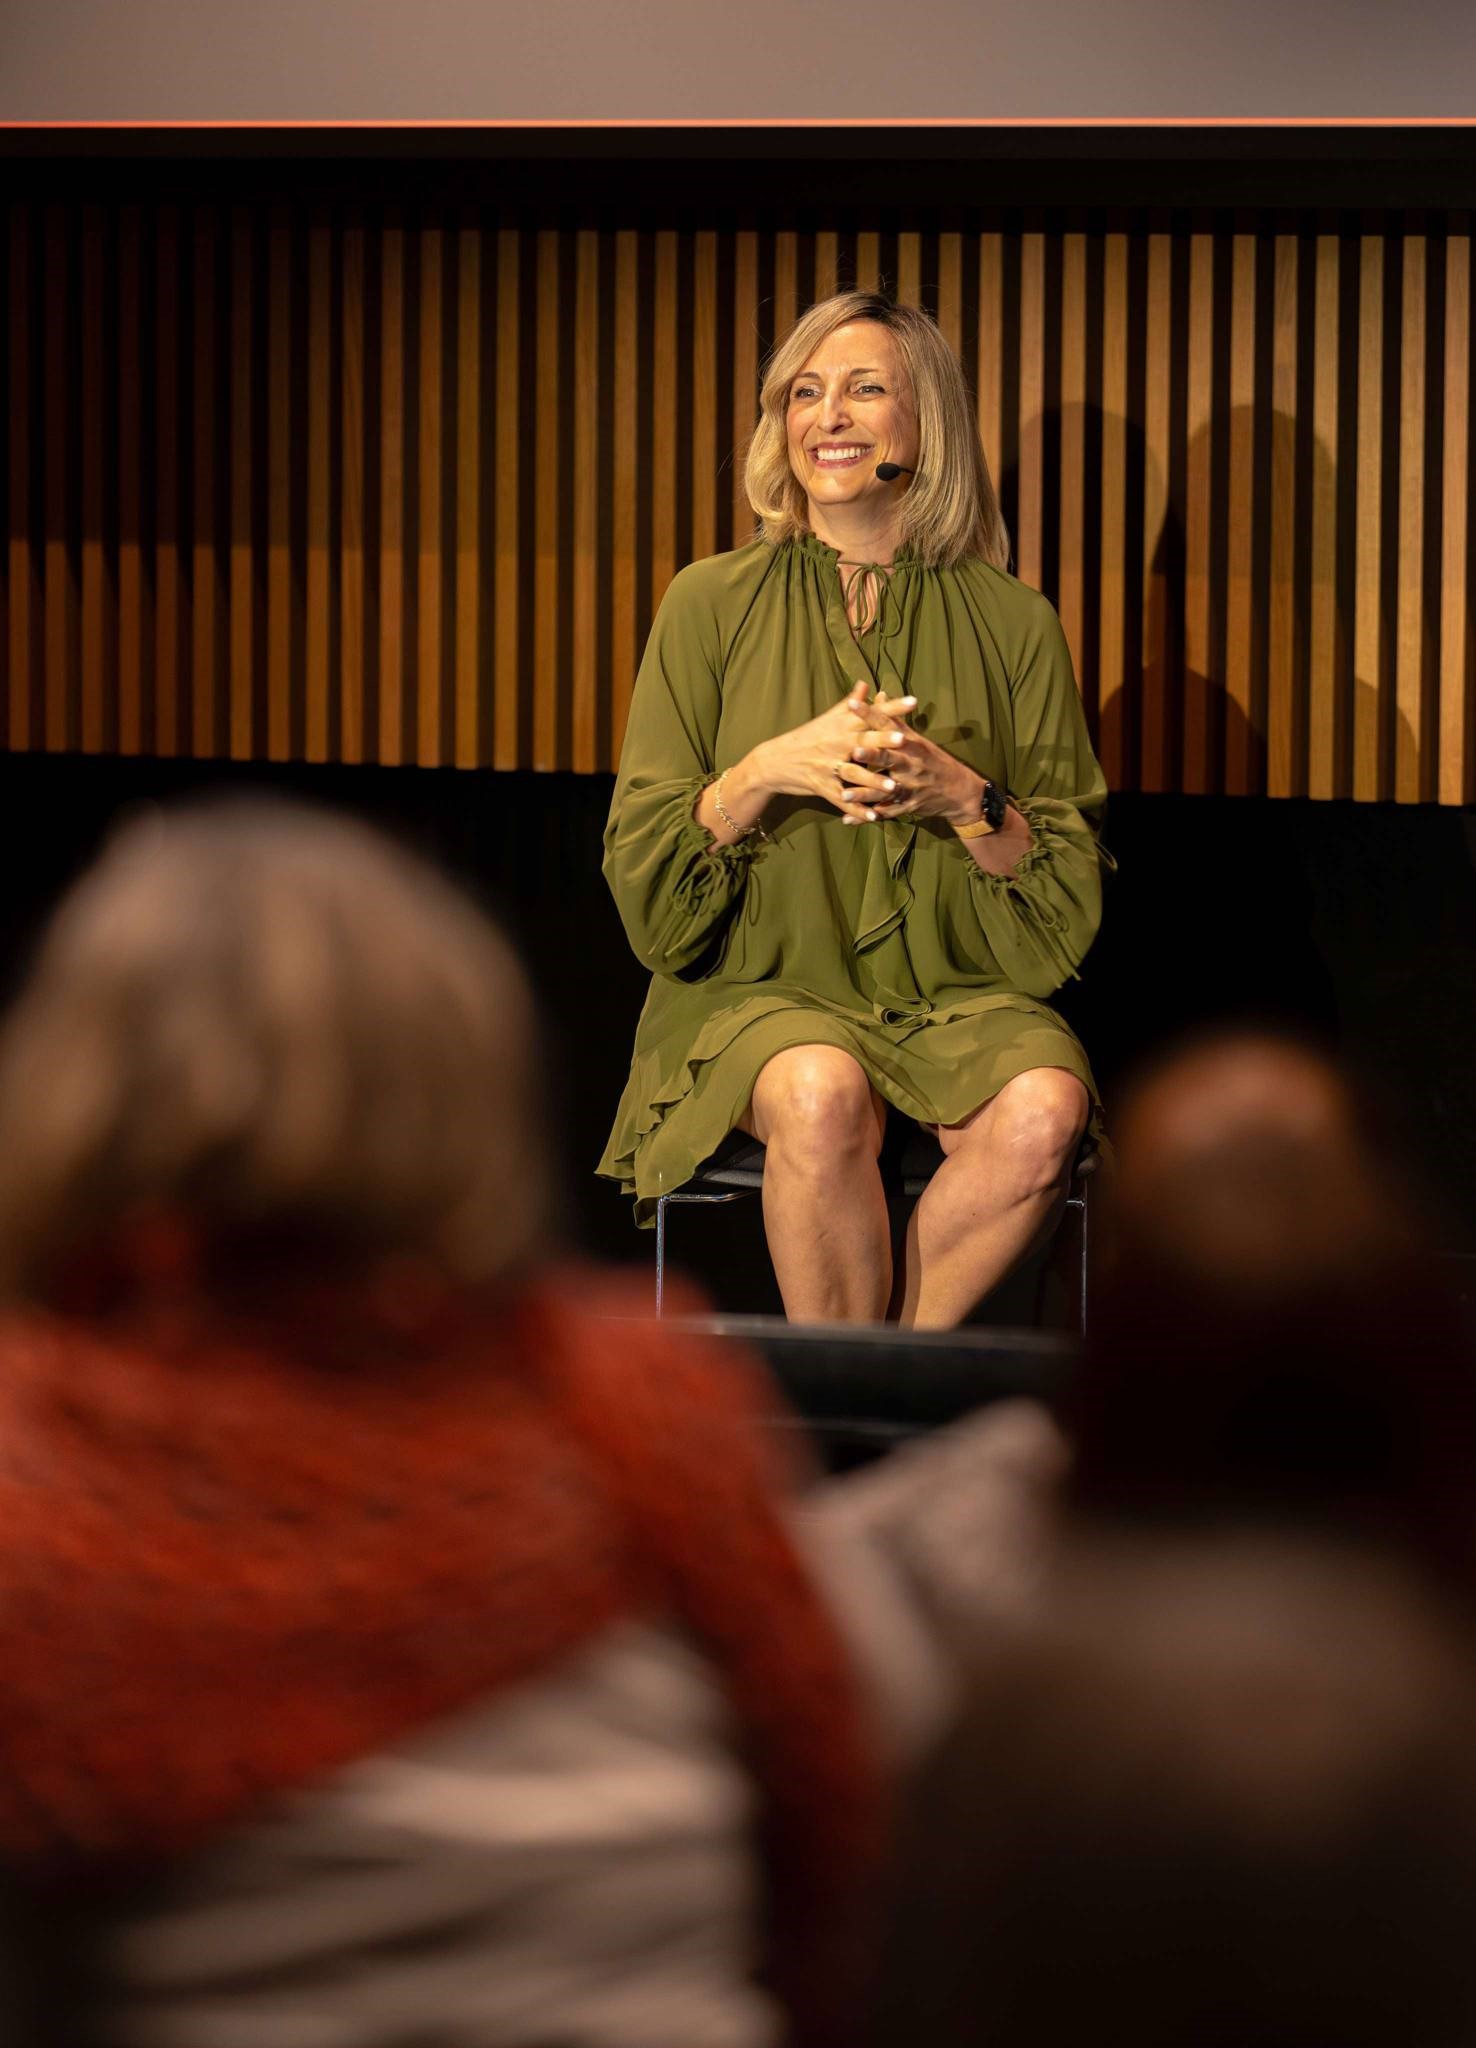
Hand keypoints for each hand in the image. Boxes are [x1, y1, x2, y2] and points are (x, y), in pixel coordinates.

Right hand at [753, 680, 917, 818]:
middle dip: (882, 741)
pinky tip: (874, 818)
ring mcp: (827, 766)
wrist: (774, 760)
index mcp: (842, 725)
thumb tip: (866, 683)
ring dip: (873, 781)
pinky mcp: (821, 786)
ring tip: (893, 786)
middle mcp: (836, 743)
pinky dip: (857, 810)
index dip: (892, 707)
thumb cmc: (806, 738)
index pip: (871, 713)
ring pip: (854, 774)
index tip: (913, 702)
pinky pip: (841, 800)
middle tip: (903, 740)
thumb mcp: (828, 719)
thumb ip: (851, 703)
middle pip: (863, 741)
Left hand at [845, 706, 982, 826]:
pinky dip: (866, 817)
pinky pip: (885, 813)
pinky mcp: (908, 806)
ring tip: (843, 795)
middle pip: (889, 758)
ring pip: (883, 790)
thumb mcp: (917, 739)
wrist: (959, 791)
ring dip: (863, 794)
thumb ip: (895, 719)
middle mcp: (911, 764)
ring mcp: (910, 787)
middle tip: (854, 751)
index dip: (870, 714)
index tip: (852, 704)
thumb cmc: (933, 760)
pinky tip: (848, 820)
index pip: (888, 725)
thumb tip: (881, 694)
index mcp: (911, 744)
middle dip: (872, 755)